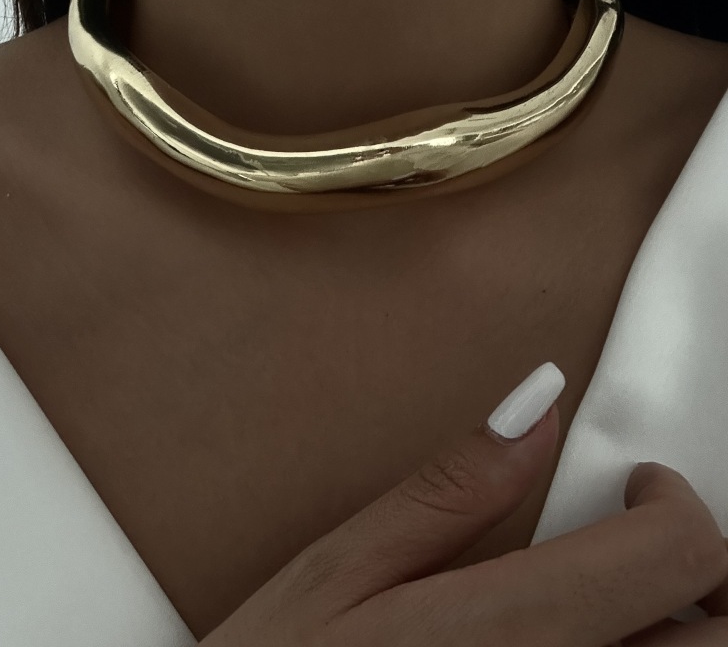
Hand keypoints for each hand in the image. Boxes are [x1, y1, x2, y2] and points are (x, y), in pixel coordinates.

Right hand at [201, 389, 726, 645]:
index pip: (669, 555)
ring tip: (633, 594)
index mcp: (508, 634)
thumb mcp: (343, 566)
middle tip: (661, 542)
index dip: (674, 499)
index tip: (640, 481)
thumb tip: (532, 410)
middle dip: (712, 576)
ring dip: (691, 628)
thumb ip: (451, 488)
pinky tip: (592, 640)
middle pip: (722, 642)